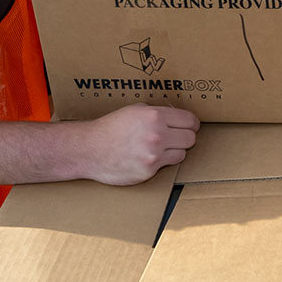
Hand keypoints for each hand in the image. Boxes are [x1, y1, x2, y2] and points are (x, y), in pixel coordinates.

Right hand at [83, 104, 198, 185]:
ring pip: (183, 153)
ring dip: (175, 150)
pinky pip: (168, 165)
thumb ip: (158, 113)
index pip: (189, 120)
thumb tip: (177, 117)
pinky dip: (162, 161)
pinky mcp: (149, 171)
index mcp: (154, 116)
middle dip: (185, 136)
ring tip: (161, 147)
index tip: (190, 126)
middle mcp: (157, 134)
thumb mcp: (135, 110)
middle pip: (190, 138)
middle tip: (177, 137)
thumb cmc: (111, 128)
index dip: (191, 123)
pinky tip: (150, 157)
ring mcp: (153, 154)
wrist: (90, 149)